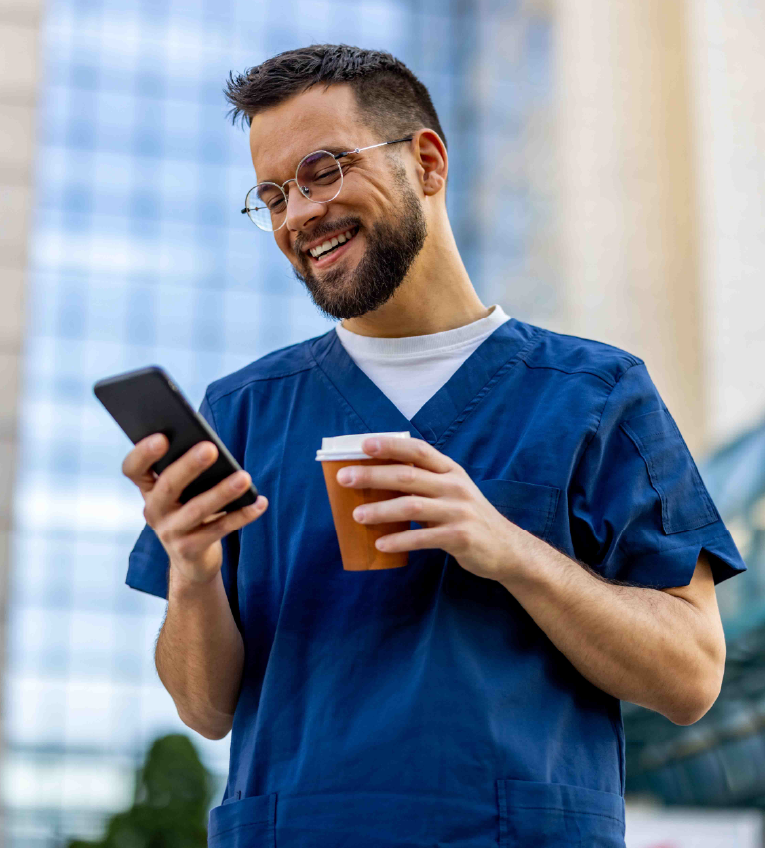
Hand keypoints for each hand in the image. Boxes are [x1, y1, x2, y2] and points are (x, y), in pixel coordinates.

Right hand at [122, 434, 267, 586]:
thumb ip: (188, 469)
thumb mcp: (183, 491)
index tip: (162, 437)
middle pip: (168, 486)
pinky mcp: (190, 550)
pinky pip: (220, 529)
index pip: (133, 469)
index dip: (143, 453)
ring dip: (222, 492)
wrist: (192, 560)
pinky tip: (260, 502)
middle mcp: (154, 510)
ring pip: (197, 510)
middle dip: (189, 466)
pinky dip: (242, 515)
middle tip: (211, 448)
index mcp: (148, 489)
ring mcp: (170, 532)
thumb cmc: (190, 509)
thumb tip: (211, 446)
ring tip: (244, 477)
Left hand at [336, 436, 514, 580]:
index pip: (418, 450)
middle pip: (408, 476)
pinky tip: (381, 543)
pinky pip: (424, 537)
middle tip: (345, 479)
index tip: (363, 444)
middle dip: (373, 475)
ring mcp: (459, 511)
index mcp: (450, 470)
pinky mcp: (460, 537)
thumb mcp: (451, 491)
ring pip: (412, 506)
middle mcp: (455, 486)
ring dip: (381, 510)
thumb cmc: (467, 517)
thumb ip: (423, 483)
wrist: (506, 548)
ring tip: (357, 515)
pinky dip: (400, 540)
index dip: (390, 445)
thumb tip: (376, 479)